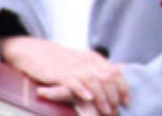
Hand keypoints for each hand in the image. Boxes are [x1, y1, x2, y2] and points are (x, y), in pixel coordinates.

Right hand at [0, 37, 128, 115]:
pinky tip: (89, 99)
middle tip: (116, 112)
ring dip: (102, 98)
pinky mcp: (60, 73)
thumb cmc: (57, 61)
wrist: (34, 51)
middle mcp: (87, 61)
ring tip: (106, 112)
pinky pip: (74, 81)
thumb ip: (92, 71)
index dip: (123, 88)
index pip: (115, 71)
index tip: (127, 102)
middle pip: (107, 78)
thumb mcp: (79, 63)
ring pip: (94, 81)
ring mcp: (74, 66)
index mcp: (93, 58)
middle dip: (114, 97)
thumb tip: (107, 85)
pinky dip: (83, 90)